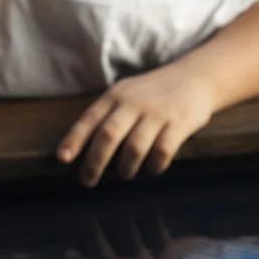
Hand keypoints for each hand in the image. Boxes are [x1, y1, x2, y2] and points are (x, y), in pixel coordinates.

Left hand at [56, 65, 215, 186]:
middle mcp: (134, 103)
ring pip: (134, 148)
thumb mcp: (125, 95)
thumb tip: (77, 150)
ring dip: (125, 168)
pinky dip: (154, 166)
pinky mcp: (179, 124)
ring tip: (124, 174)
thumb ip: (105, 117)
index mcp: (116, 96)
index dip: (74, 140)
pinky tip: (152, 168)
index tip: (62, 159)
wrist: (197, 76)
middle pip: (108, 135)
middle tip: (87, 181)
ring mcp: (158, 113)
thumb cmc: (152, 93)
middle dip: (95, 162)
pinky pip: (162, 152)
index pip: (90, 119)